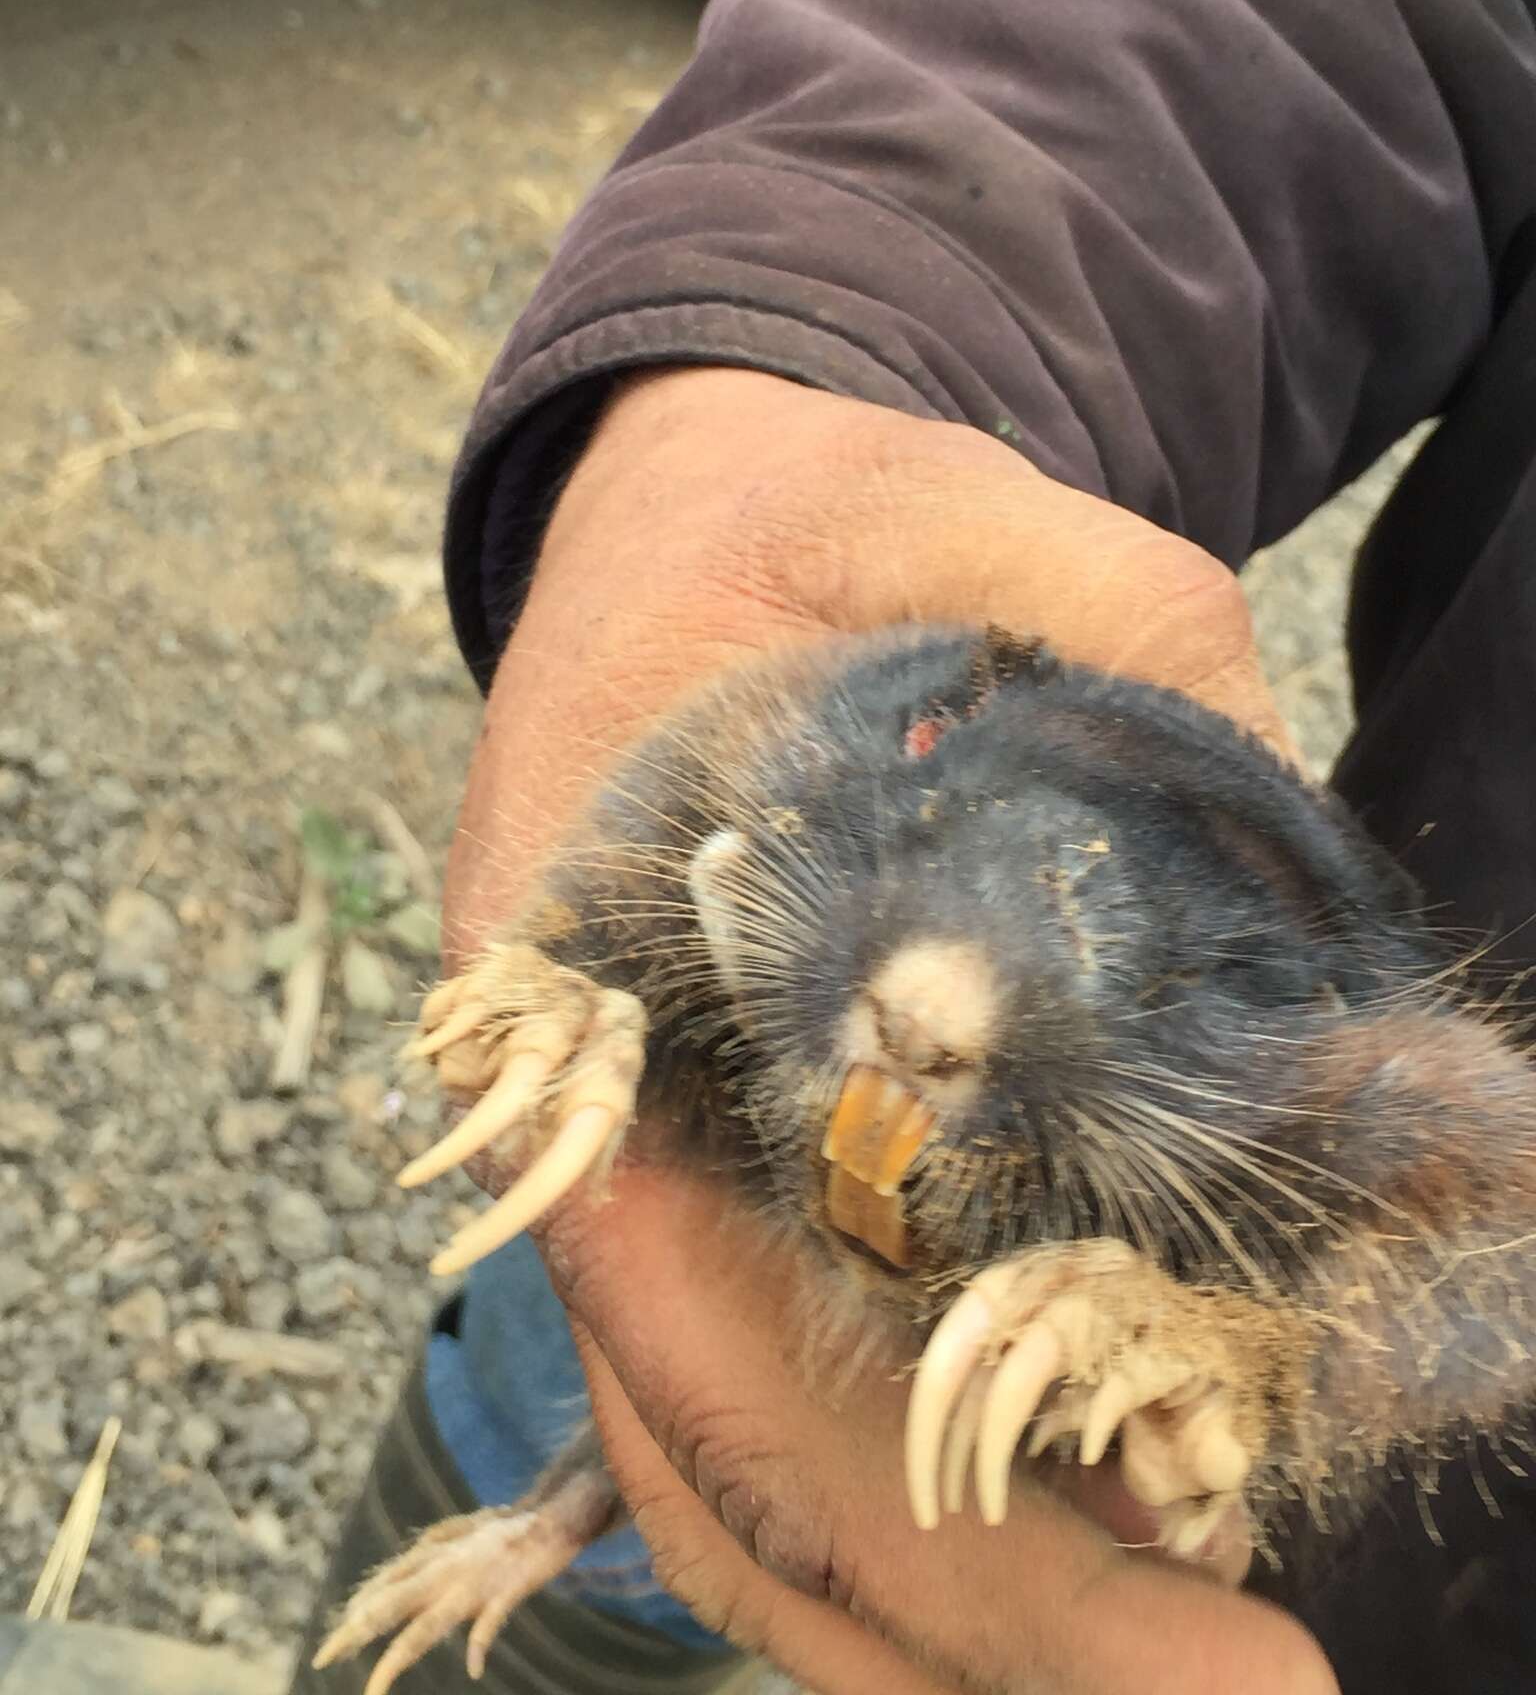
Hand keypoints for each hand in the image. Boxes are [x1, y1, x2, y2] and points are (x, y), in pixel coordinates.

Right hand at [442, 367, 1335, 1694]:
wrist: (690, 506)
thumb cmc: (787, 519)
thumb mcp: (942, 507)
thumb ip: (1122, 637)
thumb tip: (1323, 858)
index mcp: (584, 999)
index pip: (702, 1335)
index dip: (918, 1525)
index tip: (1178, 1620)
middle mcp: (612, 1123)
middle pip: (740, 1464)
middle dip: (986, 1623)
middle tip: (1263, 1683)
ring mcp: (680, 1151)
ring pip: (769, 1454)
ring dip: (967, 1589)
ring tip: (1205, 1639)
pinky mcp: (761, 1142)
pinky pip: (821, 1357)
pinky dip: (955, 1470)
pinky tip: (1120, 1498)